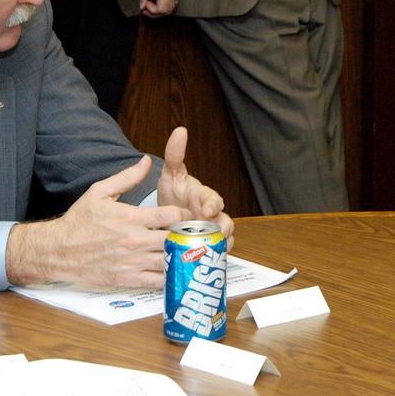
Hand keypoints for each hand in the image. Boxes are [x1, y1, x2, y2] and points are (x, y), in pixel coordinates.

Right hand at [6, 156, 188, 288]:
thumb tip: (146, 161)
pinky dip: (170, 276)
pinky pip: (158, 282)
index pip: (171, 215)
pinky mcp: (127, 280)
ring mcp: (132, 262)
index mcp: (131, 218)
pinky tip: (174, 269)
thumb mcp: (100, 192)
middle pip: (176, 240)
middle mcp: (134, 241)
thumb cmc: (79, 221)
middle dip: (187, 236)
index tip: (185, 215)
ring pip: (170, 262)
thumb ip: (127, 177)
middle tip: (192, 235)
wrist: (58, 250)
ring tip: (187, 252)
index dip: (183, 214)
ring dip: (182, 257)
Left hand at [136, 0, 180, 17]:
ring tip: (150, 2)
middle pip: (168, 10)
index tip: (143, 4)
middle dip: (156, 12)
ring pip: (172, 6)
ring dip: (161, 8)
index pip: (162, 9)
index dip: (152, 11)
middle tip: (145, 6)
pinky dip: (166, 2)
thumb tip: (141, 6)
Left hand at [158, 126, 233, 247]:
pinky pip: (215, 255)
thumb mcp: (171, 173)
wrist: (167, 212)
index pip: (214, 199)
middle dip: (222, 230)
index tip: (207, 209)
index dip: (212, 204)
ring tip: (210, 253)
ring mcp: (211, 233)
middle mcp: (212, 216)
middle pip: (226, 224)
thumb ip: (175, 154)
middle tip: (213, 235)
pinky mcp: (207, 248)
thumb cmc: (174, 192)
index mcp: (204, 197)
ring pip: (225, 242)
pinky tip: (202, 264)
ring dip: (219, 247)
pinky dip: (211, 259)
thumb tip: (179, 131)